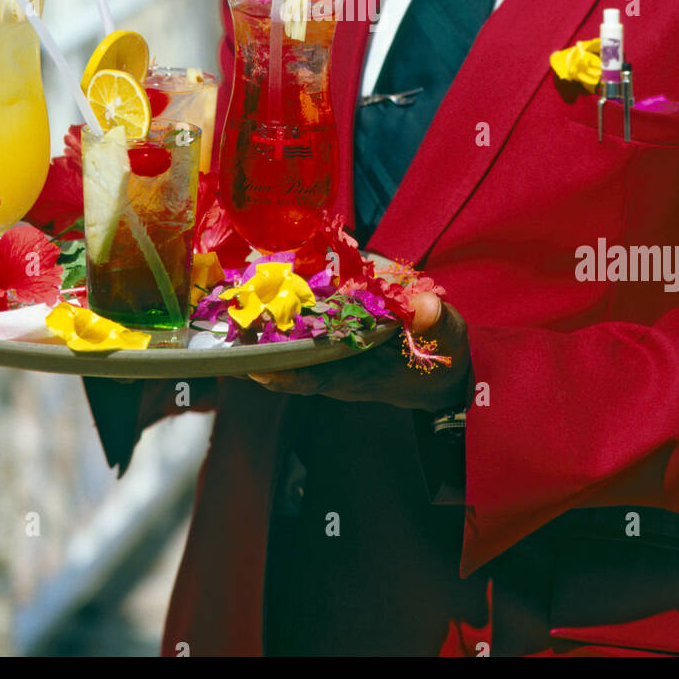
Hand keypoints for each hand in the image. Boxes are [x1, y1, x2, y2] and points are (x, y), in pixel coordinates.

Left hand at [247, 292, 470, 410]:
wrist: (443, 376)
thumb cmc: (443, 356)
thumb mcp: (447, 336)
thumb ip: (436, 322)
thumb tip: (425, 306)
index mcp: (362, 375)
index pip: (315, 379)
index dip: (284, 374)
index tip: (254, 365)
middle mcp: (339, 374)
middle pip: (290, 366)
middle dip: (260, 348)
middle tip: (231, 322)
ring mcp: (334, 364)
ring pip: (291, 354)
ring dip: (264, 335)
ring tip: (233, 309)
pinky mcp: (334, 351)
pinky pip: (301, 342)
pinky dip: (282, 325)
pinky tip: (262, 299)